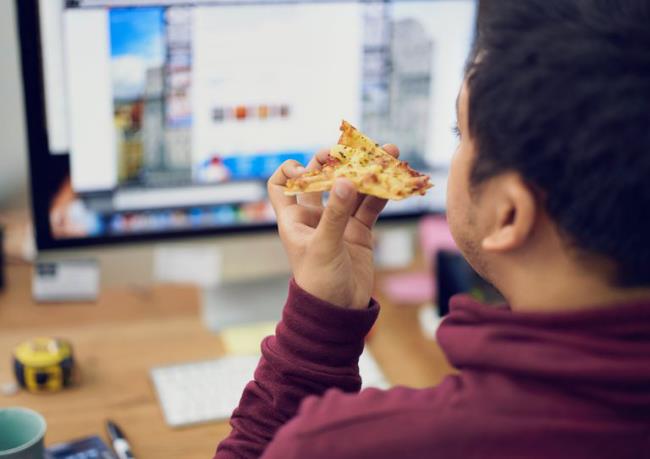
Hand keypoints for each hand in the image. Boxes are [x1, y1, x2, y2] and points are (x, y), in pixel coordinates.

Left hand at [268, 145, 398, 308]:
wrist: (340, 312)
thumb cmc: (319, 282)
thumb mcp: (324, 246)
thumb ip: (336, 214)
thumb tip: (348, 180)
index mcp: (294, 218)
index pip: (281, 185)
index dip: (289, 171)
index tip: (306, 168)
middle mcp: (315, 216)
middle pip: (322, 178)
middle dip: (337, 162)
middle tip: (353, 150)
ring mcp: (339, 222)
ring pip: (353, 189)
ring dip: (368, 172)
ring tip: (388, 153)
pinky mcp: (359, 231)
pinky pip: (371, 205)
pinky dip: (382, 192)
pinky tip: (395, 179)